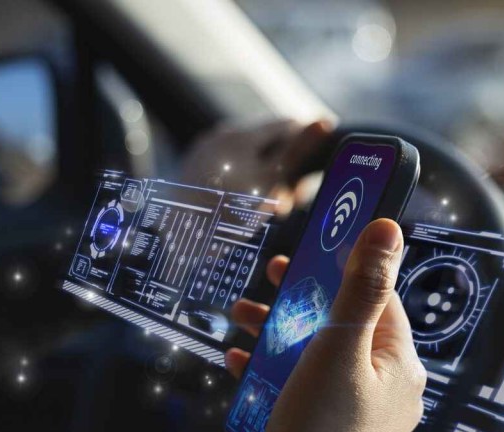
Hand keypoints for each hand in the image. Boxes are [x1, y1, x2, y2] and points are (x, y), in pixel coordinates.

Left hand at [180, 118, 333, 214]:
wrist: (177, 238)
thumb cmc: (228, 212)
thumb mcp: (270, 182)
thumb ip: (298, 151)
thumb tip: (326, 121)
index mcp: (240, 134)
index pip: (286, 125)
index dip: (307, 142)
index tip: (317, 168)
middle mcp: (219, 135)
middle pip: (265, 141)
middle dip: (285, 166)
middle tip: (294, 198)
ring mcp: (203, 152)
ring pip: (247, 157)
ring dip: (265, 177)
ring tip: (273, 207)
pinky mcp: (192, 170)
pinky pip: (227, 168)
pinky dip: (244, 182)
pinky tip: (246, 205)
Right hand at [225, 219, 426, 431]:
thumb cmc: (322, 430)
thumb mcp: (339, 347)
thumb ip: (361, 287)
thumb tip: (389, 228)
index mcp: (399, 363)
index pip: (380, 296)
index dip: (345, 266)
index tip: (310, 246)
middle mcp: (386, 387)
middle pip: (345, 323)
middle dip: (304, 297)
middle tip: (273, 274)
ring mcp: (357, 413)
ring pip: (319, 353)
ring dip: (280, 329)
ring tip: (240, 316)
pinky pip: (304, 387)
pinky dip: (274, 368)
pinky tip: (239, 361)